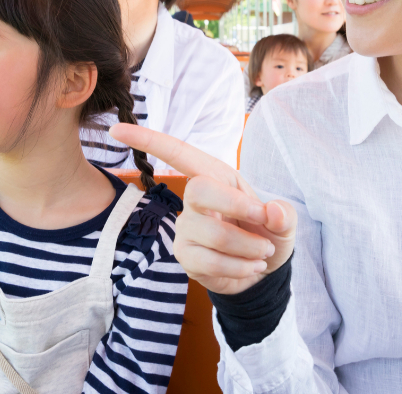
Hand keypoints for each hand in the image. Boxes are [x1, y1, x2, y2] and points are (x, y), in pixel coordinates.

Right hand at [109, 123, 295, 294]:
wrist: (264, 271)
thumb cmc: (268, 234)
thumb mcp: (284, 222)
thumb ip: (283, 214)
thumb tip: (272, 212)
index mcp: (217, 177)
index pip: (178, 153)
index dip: (148, 140)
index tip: (117, 129)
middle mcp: (196, 199)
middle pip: (199, 190)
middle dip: (237, 207)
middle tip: (264, 221)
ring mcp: (186, 228)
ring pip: (213, 234)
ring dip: (248, 246)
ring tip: (262, 252)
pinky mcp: (186, 256)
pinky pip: (211, 262)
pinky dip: (241, 267)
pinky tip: (250, 267)